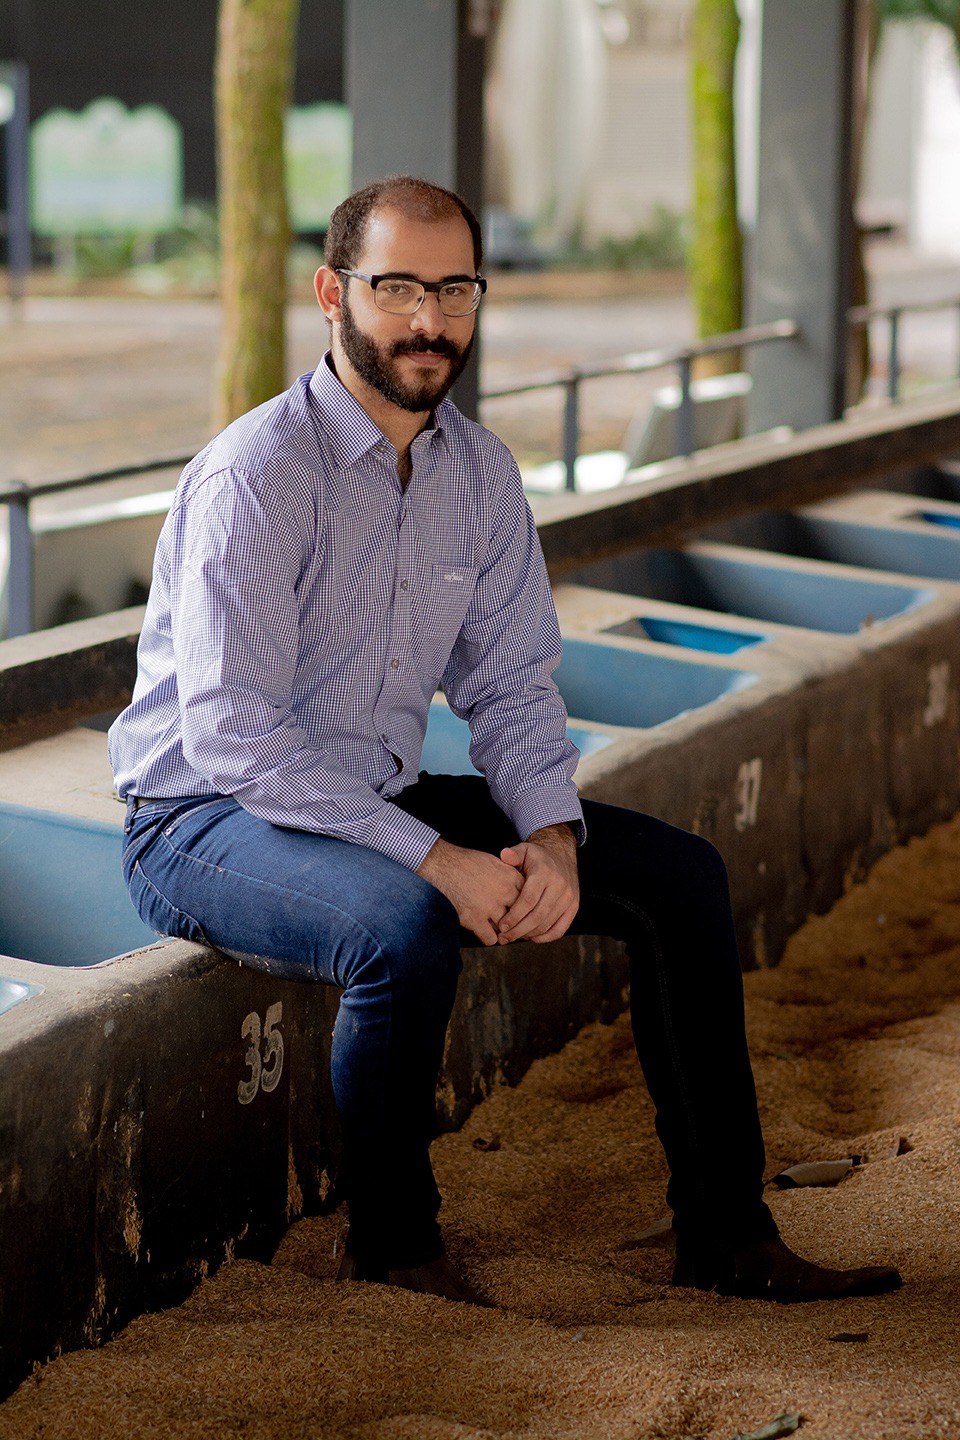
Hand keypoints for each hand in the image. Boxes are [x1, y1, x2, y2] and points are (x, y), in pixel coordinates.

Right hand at [417, 838, 523, 945]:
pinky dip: (489, 939)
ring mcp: (490, 906)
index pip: (530, 899)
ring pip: (508, 929)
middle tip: (516, 928)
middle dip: (520, 924)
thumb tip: (523, 886)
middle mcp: (504, 892)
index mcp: (511, 877)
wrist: (443, 864)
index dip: (528, 908)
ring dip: (504, 932)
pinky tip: (485, 933)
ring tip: (501, 933)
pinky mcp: (474, 918)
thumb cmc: (468, 862)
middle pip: (522, 916)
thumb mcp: (495, 861)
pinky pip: (491, 939)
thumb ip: (510, 874)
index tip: (525, 914)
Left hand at [496, 823, 579, 943]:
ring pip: (548, 923)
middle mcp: (559, 886)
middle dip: (518, 929)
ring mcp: (568, 898)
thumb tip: (503, 855)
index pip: (528, 900)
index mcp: (544, 873)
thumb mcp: (524, 850)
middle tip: (504, 937)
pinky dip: (546, 937)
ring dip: (529, 934)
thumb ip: (513, 854)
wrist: (562, 854)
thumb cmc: (537, 856)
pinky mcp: (574, 906)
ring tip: (513, 937)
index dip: (514, 916)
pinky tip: (531, 938)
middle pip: (537, 916)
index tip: (501, 926)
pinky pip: (560, 928)